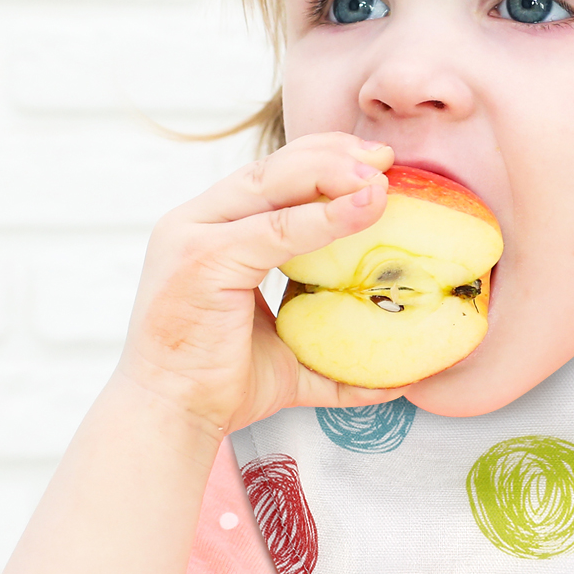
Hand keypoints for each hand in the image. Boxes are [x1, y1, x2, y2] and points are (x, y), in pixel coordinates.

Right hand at [118, 132, 397, 435]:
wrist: (172, 419)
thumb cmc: (223, 387)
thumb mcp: (291, 357)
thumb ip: (336, 353)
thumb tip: (400, 376)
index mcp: (211, 231)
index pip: (272, 177)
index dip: (326, 159)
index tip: (377, 162)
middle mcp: (195, 222)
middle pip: (273, 167)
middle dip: (334, 154)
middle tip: (388, 158)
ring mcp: (193, 236)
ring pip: (272, 183)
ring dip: (333, 172)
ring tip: (382, 177)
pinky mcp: (202, 259)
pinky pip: (276, 228)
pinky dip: (326, 216)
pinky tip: (367, 205)